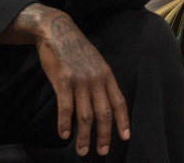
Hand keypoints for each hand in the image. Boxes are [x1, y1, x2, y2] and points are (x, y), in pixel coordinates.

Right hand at [36, 13, 129, 156]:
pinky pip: (65, 108)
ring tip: (82, 150)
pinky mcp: (63, 81)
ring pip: (85, 115)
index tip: (125, 137)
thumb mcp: (96, 62)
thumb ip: (101, 81)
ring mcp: (80, 80)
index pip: (119, 102)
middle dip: (104, 135)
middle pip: (104, 113)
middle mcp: (96, 79)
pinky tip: (64, 134)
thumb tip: (105, 103)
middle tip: (102, 151)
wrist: (58, 31)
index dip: (123, 121)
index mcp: (107, 74)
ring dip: (84, 136)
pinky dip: (65, 124)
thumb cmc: (76, 49)